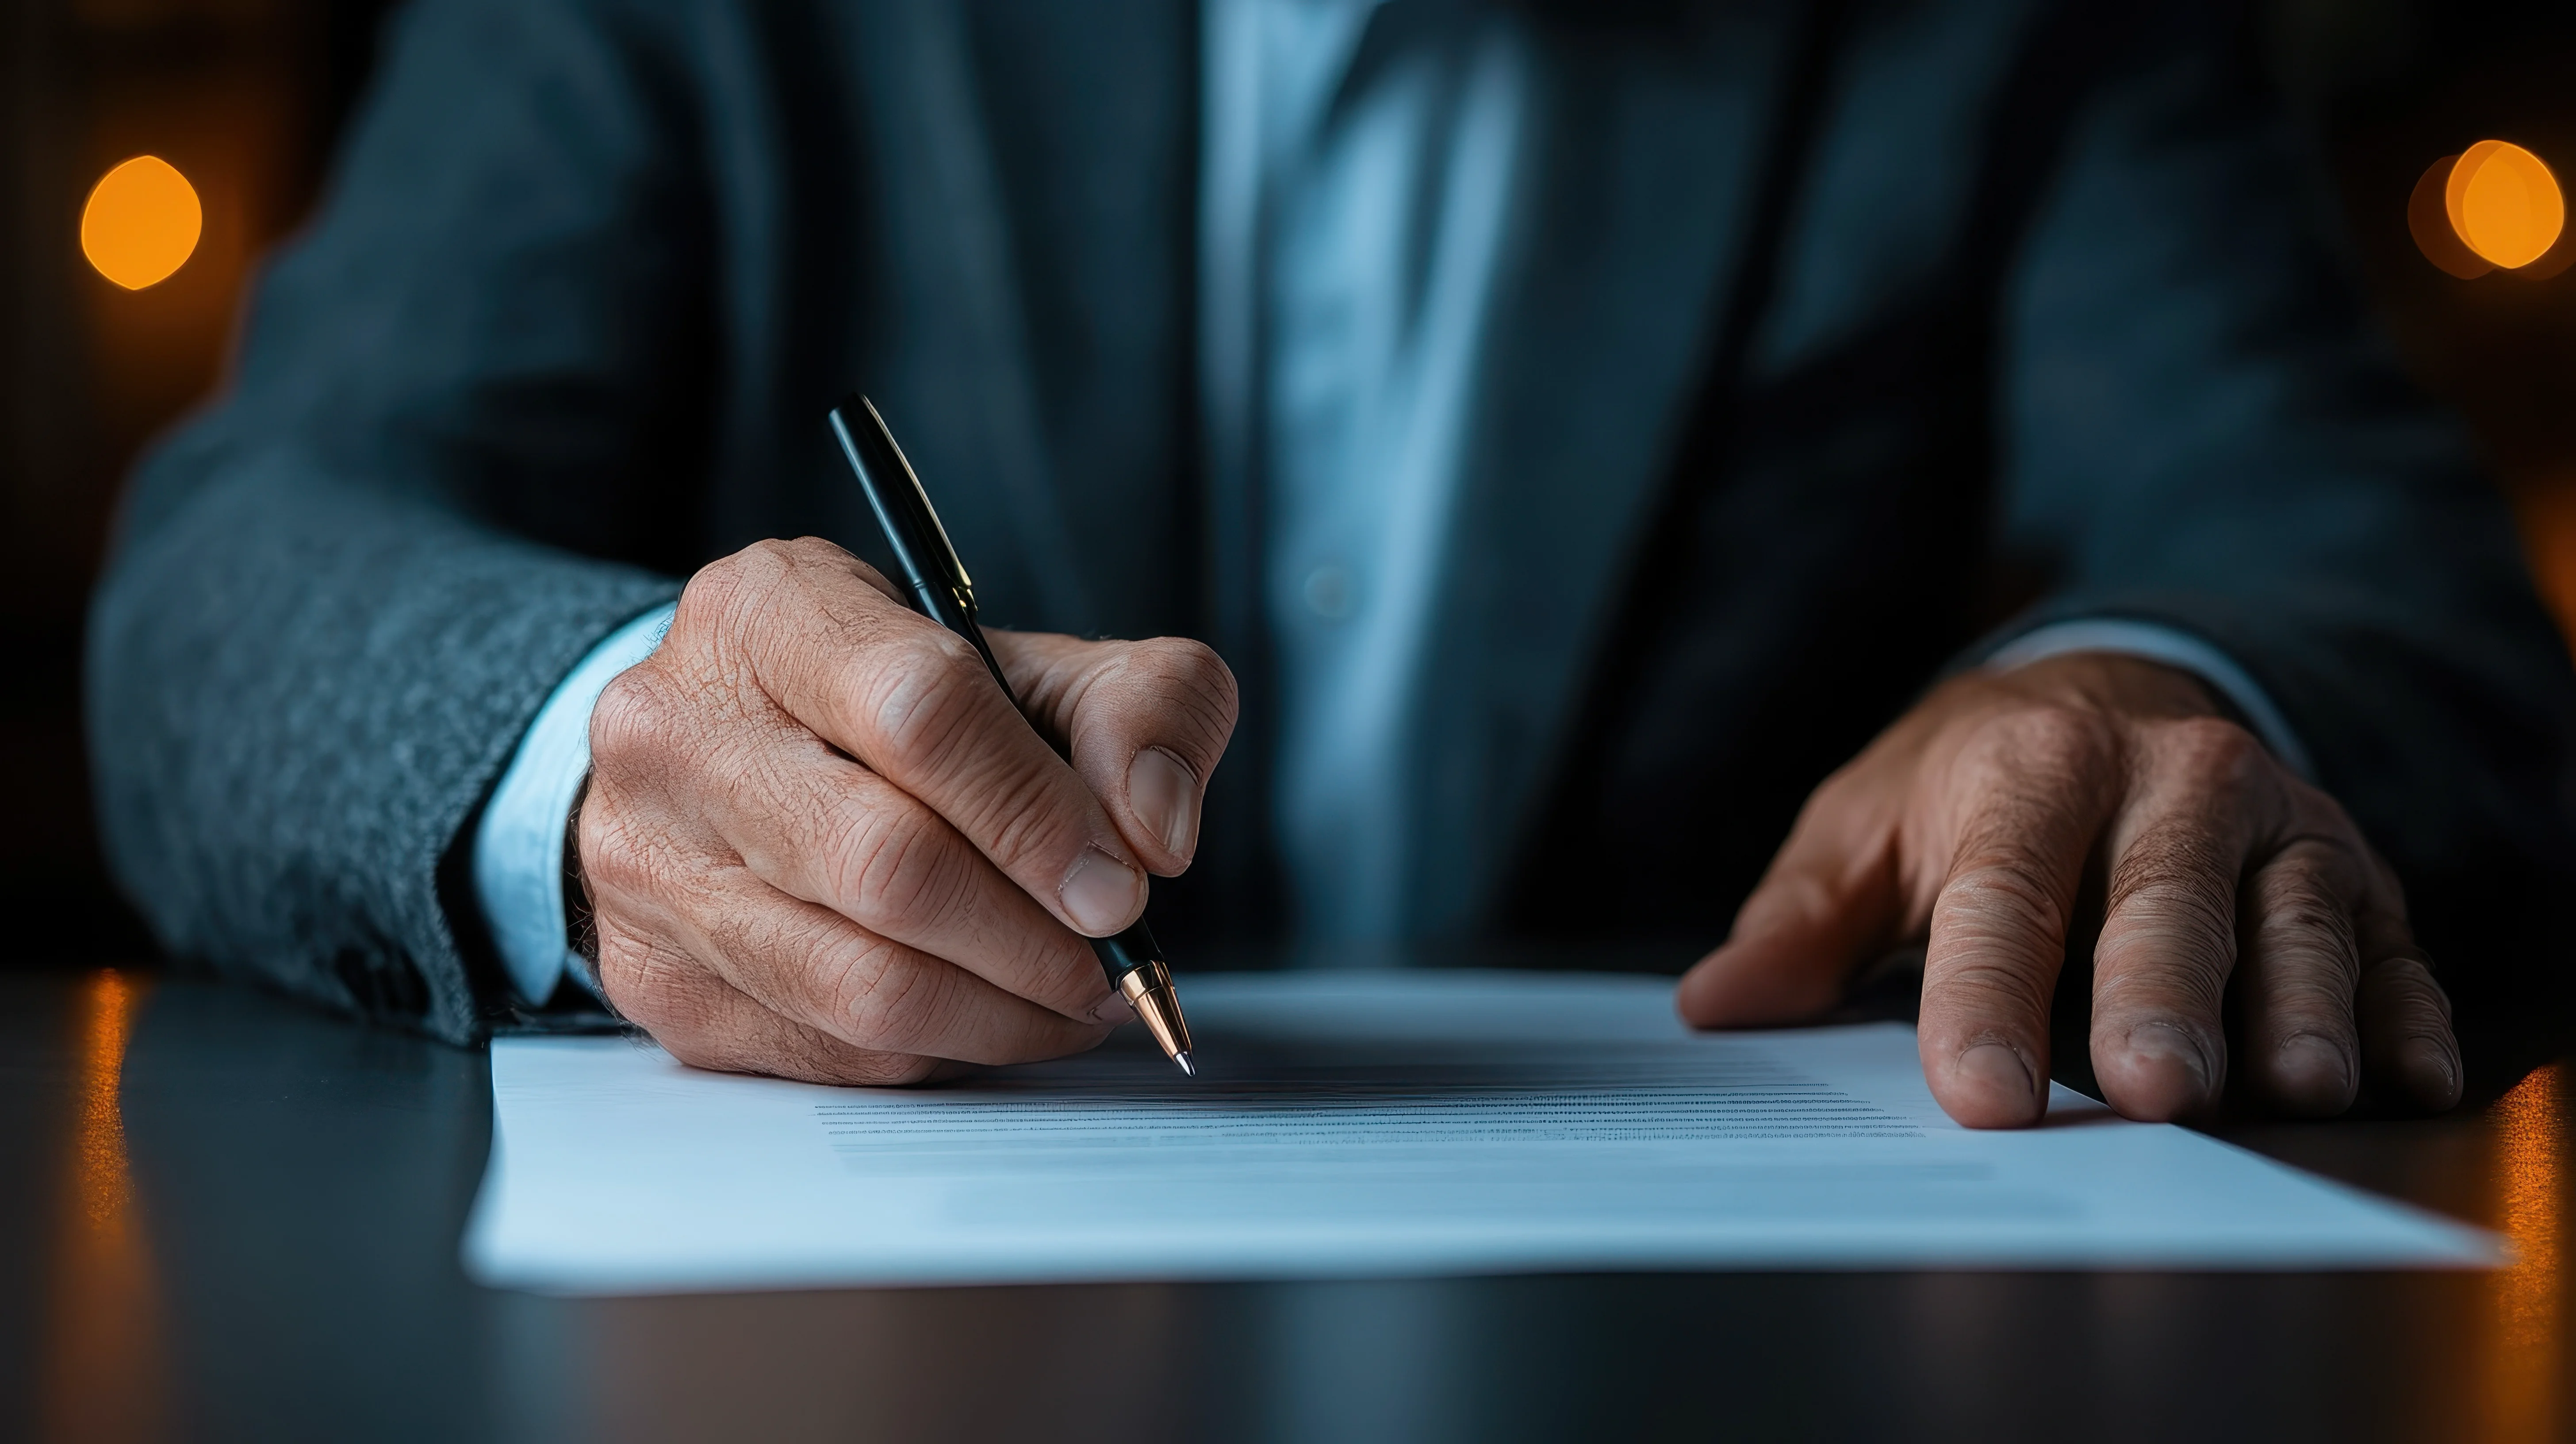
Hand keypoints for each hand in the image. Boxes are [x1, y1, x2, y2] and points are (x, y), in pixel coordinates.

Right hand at [577, 537, 1236, 1083]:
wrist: (736, 755)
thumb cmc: (898, 712)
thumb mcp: (1036, 664)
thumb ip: (1141, 705)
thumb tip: (1153, 830)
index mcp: (771, 611)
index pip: (920, 712)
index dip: (1038, 814)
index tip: (1120, 881)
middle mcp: (677, 731)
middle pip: (887, 864)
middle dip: (1033, 936)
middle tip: (1109, 959)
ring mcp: (647, 862)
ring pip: (857, 984)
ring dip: (1000, 1013)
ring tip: (1071, 998)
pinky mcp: (656, 977)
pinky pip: (828, 1051)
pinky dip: (938, 1052)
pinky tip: (988, 1018)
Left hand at [1676, 652, 2460, 1126]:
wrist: (2105, 690)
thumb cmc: (1969, 784)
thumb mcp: (1867, 826)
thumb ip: (1801, 923)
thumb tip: (1716, 1005)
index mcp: (2031, 770)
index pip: (2005, 894)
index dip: (1989, 998)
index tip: (1982, 1092)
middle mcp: (2169, 783)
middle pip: (2165, 900)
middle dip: (2162, 996)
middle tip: (2159, 1092)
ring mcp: (2272, 827)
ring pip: (2293, 919)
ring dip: (2299, 1007)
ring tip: (2297, 1088)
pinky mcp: (2350, 871)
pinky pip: (2387, 941)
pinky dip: (2403, 1007)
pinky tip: (2403, 1070)